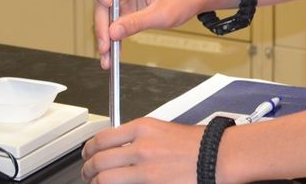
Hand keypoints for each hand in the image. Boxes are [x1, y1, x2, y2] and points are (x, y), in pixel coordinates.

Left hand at [80, 118, 202, 182]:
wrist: (219, 156)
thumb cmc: (198, 144)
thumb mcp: (164, 129)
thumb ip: (141, 136)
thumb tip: (122, 146)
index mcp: (143, 127)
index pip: (103, 138)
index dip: (89, 149)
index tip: (87, 153)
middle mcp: (140, 146)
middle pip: (99, 159)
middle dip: (87, 169)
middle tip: (86, 173)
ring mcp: (145, 168)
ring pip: (105, 177)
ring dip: (96, 182)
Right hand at [88, 0, 203, 68]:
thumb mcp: (161, 12)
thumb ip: (136, 22)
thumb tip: (113, 33)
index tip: (106, 5)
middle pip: (100, 1)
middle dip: (102, 24)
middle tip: (105, 45)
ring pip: (105, 14)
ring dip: (105, 35)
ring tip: (106, 56)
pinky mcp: (128, 7)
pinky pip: (115, 22)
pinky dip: (114, 37)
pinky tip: (113, 52)